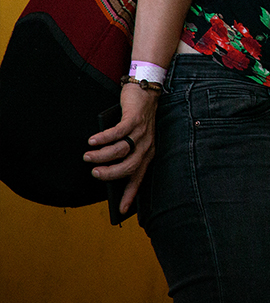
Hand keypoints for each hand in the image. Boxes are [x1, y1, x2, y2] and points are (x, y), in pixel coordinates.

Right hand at [83, 83, 158, 213]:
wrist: (147, 92)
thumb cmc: (137, 119)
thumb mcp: (134, 138)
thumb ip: (123, 151)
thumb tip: (103, 167)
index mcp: (147, 154)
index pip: (139, 178)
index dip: (130, 194)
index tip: (120, 210)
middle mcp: (147, 145)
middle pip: (129, 167)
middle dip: (110, 174)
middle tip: (95, 173)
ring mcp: (142, 132)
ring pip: (121, 150)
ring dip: (102, 155)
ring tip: (88, 156)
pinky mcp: (134, 119)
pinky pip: (118, 133)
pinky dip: (103, 138)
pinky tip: (92, 141)